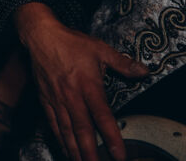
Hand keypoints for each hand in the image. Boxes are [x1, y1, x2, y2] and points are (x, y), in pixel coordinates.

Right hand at [16, 3, 147, 160]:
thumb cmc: (70, 42)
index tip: (119, 155)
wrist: (40, 36)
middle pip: (82, 130)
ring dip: (74, 150)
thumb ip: (122, 63)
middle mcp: (72, 96)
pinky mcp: (45, 99)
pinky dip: (59, 138)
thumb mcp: (100, 49)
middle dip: (90, 153)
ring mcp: (57, 99)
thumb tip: (144, 72)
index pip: (102, 116)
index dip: (111, 137)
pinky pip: (52, 123)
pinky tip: (65, 148)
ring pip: (66, 130)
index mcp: (88, 86)